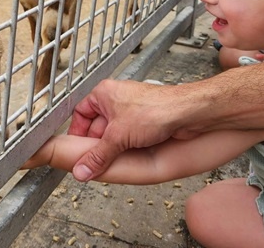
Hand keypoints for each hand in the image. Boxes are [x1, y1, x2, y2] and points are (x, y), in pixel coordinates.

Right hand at [67, 79, 183, 181]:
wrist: (188, 113)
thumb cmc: (157, 109)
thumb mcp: (118, 136)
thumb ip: (98, 156)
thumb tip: (82, 169)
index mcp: (104, 93)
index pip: (81, 113)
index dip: (77, 132)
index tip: (76, 148)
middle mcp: (116, 99)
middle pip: (96, 125)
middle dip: (95, 144)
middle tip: (91, 160)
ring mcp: (131, 110)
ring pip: (113, 133)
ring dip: (111, 147)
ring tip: (109, 160)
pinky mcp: (144, 121)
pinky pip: (127, 136)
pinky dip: (124, 147)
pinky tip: (126, 157)